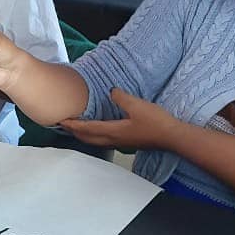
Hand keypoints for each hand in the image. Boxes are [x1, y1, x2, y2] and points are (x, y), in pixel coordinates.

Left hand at [57, 88, 181, 150]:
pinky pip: (104, 140)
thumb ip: (121, 97)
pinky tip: (97, 130)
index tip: (61, 120)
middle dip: (74, 131)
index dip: (73, 125)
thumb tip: (111, 91)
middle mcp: (114, 140)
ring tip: (76, 127)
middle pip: (88, 138)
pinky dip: (94, 135)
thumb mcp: (137, 105)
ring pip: (95, 141)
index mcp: (113, 132)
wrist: (172, 137)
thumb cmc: (156, 122)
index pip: (87, 129)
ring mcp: (121, 143)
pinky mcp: (127, 142)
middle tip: (63, 124)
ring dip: (83, 135)